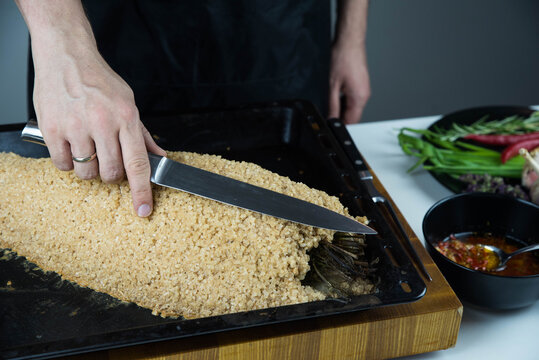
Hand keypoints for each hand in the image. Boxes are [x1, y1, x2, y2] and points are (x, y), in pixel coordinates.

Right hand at [31, 29, 165, 216]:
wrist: (67, 57)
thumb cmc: (99, 81)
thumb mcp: (129, 103)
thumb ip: (143, 134)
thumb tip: (160, 157)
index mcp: (126, 117)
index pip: (138, 163)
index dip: (142, 191)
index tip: (144, 210)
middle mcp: (103, 123)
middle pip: (112, 173)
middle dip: (112, 174)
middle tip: (108, 157)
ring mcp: (76, 126)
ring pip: (87, 172)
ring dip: (89, 168)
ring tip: (87, 146)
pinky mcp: (53, 129)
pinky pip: (63, 164)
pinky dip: (68, 161)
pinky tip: (72, 144)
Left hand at [328, 44, 370, 123]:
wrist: (350, 42)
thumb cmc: (343, 58)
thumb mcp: (332, 85)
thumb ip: (332, 105)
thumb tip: (330, 118)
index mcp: (359, 98)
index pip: (352, 121)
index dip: (340, 126)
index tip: (330, 126)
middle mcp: (364, 95)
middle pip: (352, 115)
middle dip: (339, 117)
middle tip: (327, 113)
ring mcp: (364, 90)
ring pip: (352, 107)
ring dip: (341, 108)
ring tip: (331, 98)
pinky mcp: (361, 85)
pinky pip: (353, 99)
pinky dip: (344, 99)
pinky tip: (336, 92)